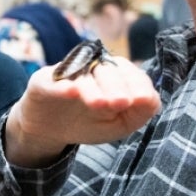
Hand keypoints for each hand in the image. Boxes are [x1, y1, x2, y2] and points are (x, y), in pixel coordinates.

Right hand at [4, 54, 159, 166]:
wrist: (50, 126)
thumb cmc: (90, 121)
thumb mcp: (119, 124)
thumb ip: (138, 113)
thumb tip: (149, 100)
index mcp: (116, 75)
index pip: (132, 75)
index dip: (138, 86)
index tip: (142, 101)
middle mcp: (93, 68)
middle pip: (109, 72)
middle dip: (117, 87)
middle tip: (122, 103)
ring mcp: (68, 74)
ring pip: (84, 77)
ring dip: (94, 89)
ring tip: (101, 104)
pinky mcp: (45, 81)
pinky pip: (55, 82)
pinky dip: (64, 86)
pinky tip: (72, 92)